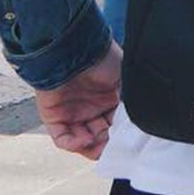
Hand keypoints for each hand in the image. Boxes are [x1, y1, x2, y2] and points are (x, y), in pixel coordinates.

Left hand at [35, 43, 122, 159]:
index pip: (112, 126)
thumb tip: (139, 119)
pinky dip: (74, 144)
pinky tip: (85, 139)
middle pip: (97, 137)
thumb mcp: (124, 78)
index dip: (117, 136)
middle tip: (112, 147)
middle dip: (105, 145)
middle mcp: (88, 107)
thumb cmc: (101, 57)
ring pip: (80, 141)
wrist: (76, 46)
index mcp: (106, 98)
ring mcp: (70, 112)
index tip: (124, 142)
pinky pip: (62, 138)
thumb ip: (130, 100)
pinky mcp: (53, 116)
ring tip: (99, 146)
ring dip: (90, 148)